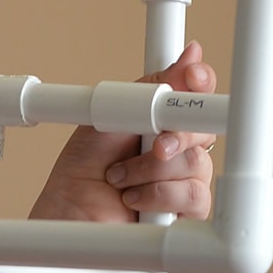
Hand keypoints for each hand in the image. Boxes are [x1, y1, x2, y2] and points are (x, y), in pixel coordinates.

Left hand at [28, 41, 216, 224]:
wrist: (68, 215)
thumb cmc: (80, 173)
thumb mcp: (108, 119)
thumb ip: (150, 92)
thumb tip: (189, 57)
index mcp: (160, 123)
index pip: (195, 98)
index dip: (201, 83)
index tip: (194, 76)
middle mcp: (177, 150)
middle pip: (204, 128)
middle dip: (177, 135)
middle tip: (154, 144)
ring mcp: (184, 182)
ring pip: (197, 163)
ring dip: (152, 170)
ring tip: (120, 179)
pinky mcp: (186, 214)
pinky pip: (195, 195)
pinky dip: (158, 195)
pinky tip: (133, 199)